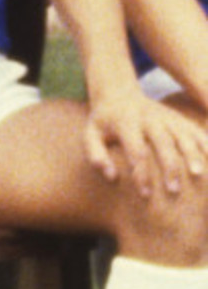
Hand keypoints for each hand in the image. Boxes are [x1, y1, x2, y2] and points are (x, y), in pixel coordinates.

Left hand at [84, 87, 207, 197]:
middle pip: (162, 142)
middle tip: (174, 191)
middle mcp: (148, 118)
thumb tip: (111, 176)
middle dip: (169, 166)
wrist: (118, 92)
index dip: (141, 173)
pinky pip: (194, 129)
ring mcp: (166, 116)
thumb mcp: (91, 134)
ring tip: (199, 176)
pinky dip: (205, 143)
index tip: (145, 196)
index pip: (136, 150)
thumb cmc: (104, 122)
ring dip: (192, 154)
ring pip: (182, 134)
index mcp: (126, 123)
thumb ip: (96, 155)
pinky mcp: (178, 117)